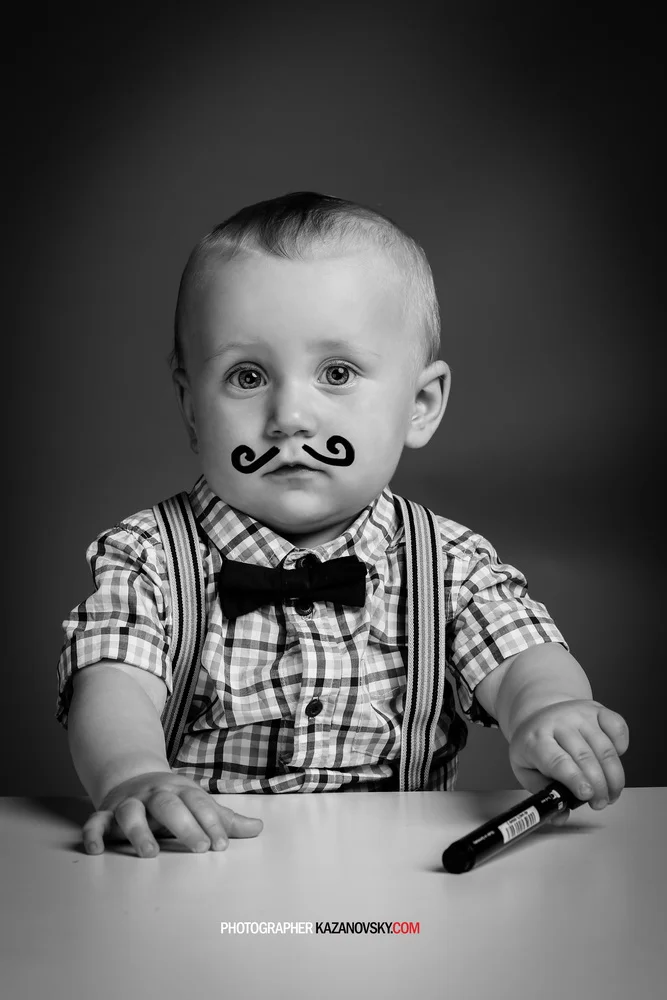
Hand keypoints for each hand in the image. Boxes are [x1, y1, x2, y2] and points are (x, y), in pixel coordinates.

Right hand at [81, 771, 262, 856]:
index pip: (199, 804)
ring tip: (151, 853)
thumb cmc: (172, 798)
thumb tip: (259, 829)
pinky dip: (93, 832)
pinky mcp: (106, 813)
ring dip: (139, 831)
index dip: (211, 822)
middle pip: (169, 805)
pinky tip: (97, 849)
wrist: (132, 776)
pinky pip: (95, 821)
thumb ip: (224, 819)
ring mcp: (129, 803)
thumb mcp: (198, 804)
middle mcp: (154, 795)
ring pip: (131, 812)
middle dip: (184, 825)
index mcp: (180, 791)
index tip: (222, 844)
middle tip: (200, 848)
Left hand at [509, 699, 628, 824]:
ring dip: (613, 776)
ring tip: (610, 793)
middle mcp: (558, 722)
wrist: (538, 713)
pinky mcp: (597, 709)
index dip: (574, 779)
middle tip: (600, 803)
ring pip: (605, 747)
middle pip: (585, 757)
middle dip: (598, 786)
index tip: (587, 795)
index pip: (557, 760)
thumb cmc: (534, 745)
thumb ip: (543, 795)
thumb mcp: (526, 770)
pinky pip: (618, 727)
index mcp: (535, 739)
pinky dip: (622, 747)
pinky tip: (613, 761)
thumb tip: (560, 817)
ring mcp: (579, 714)